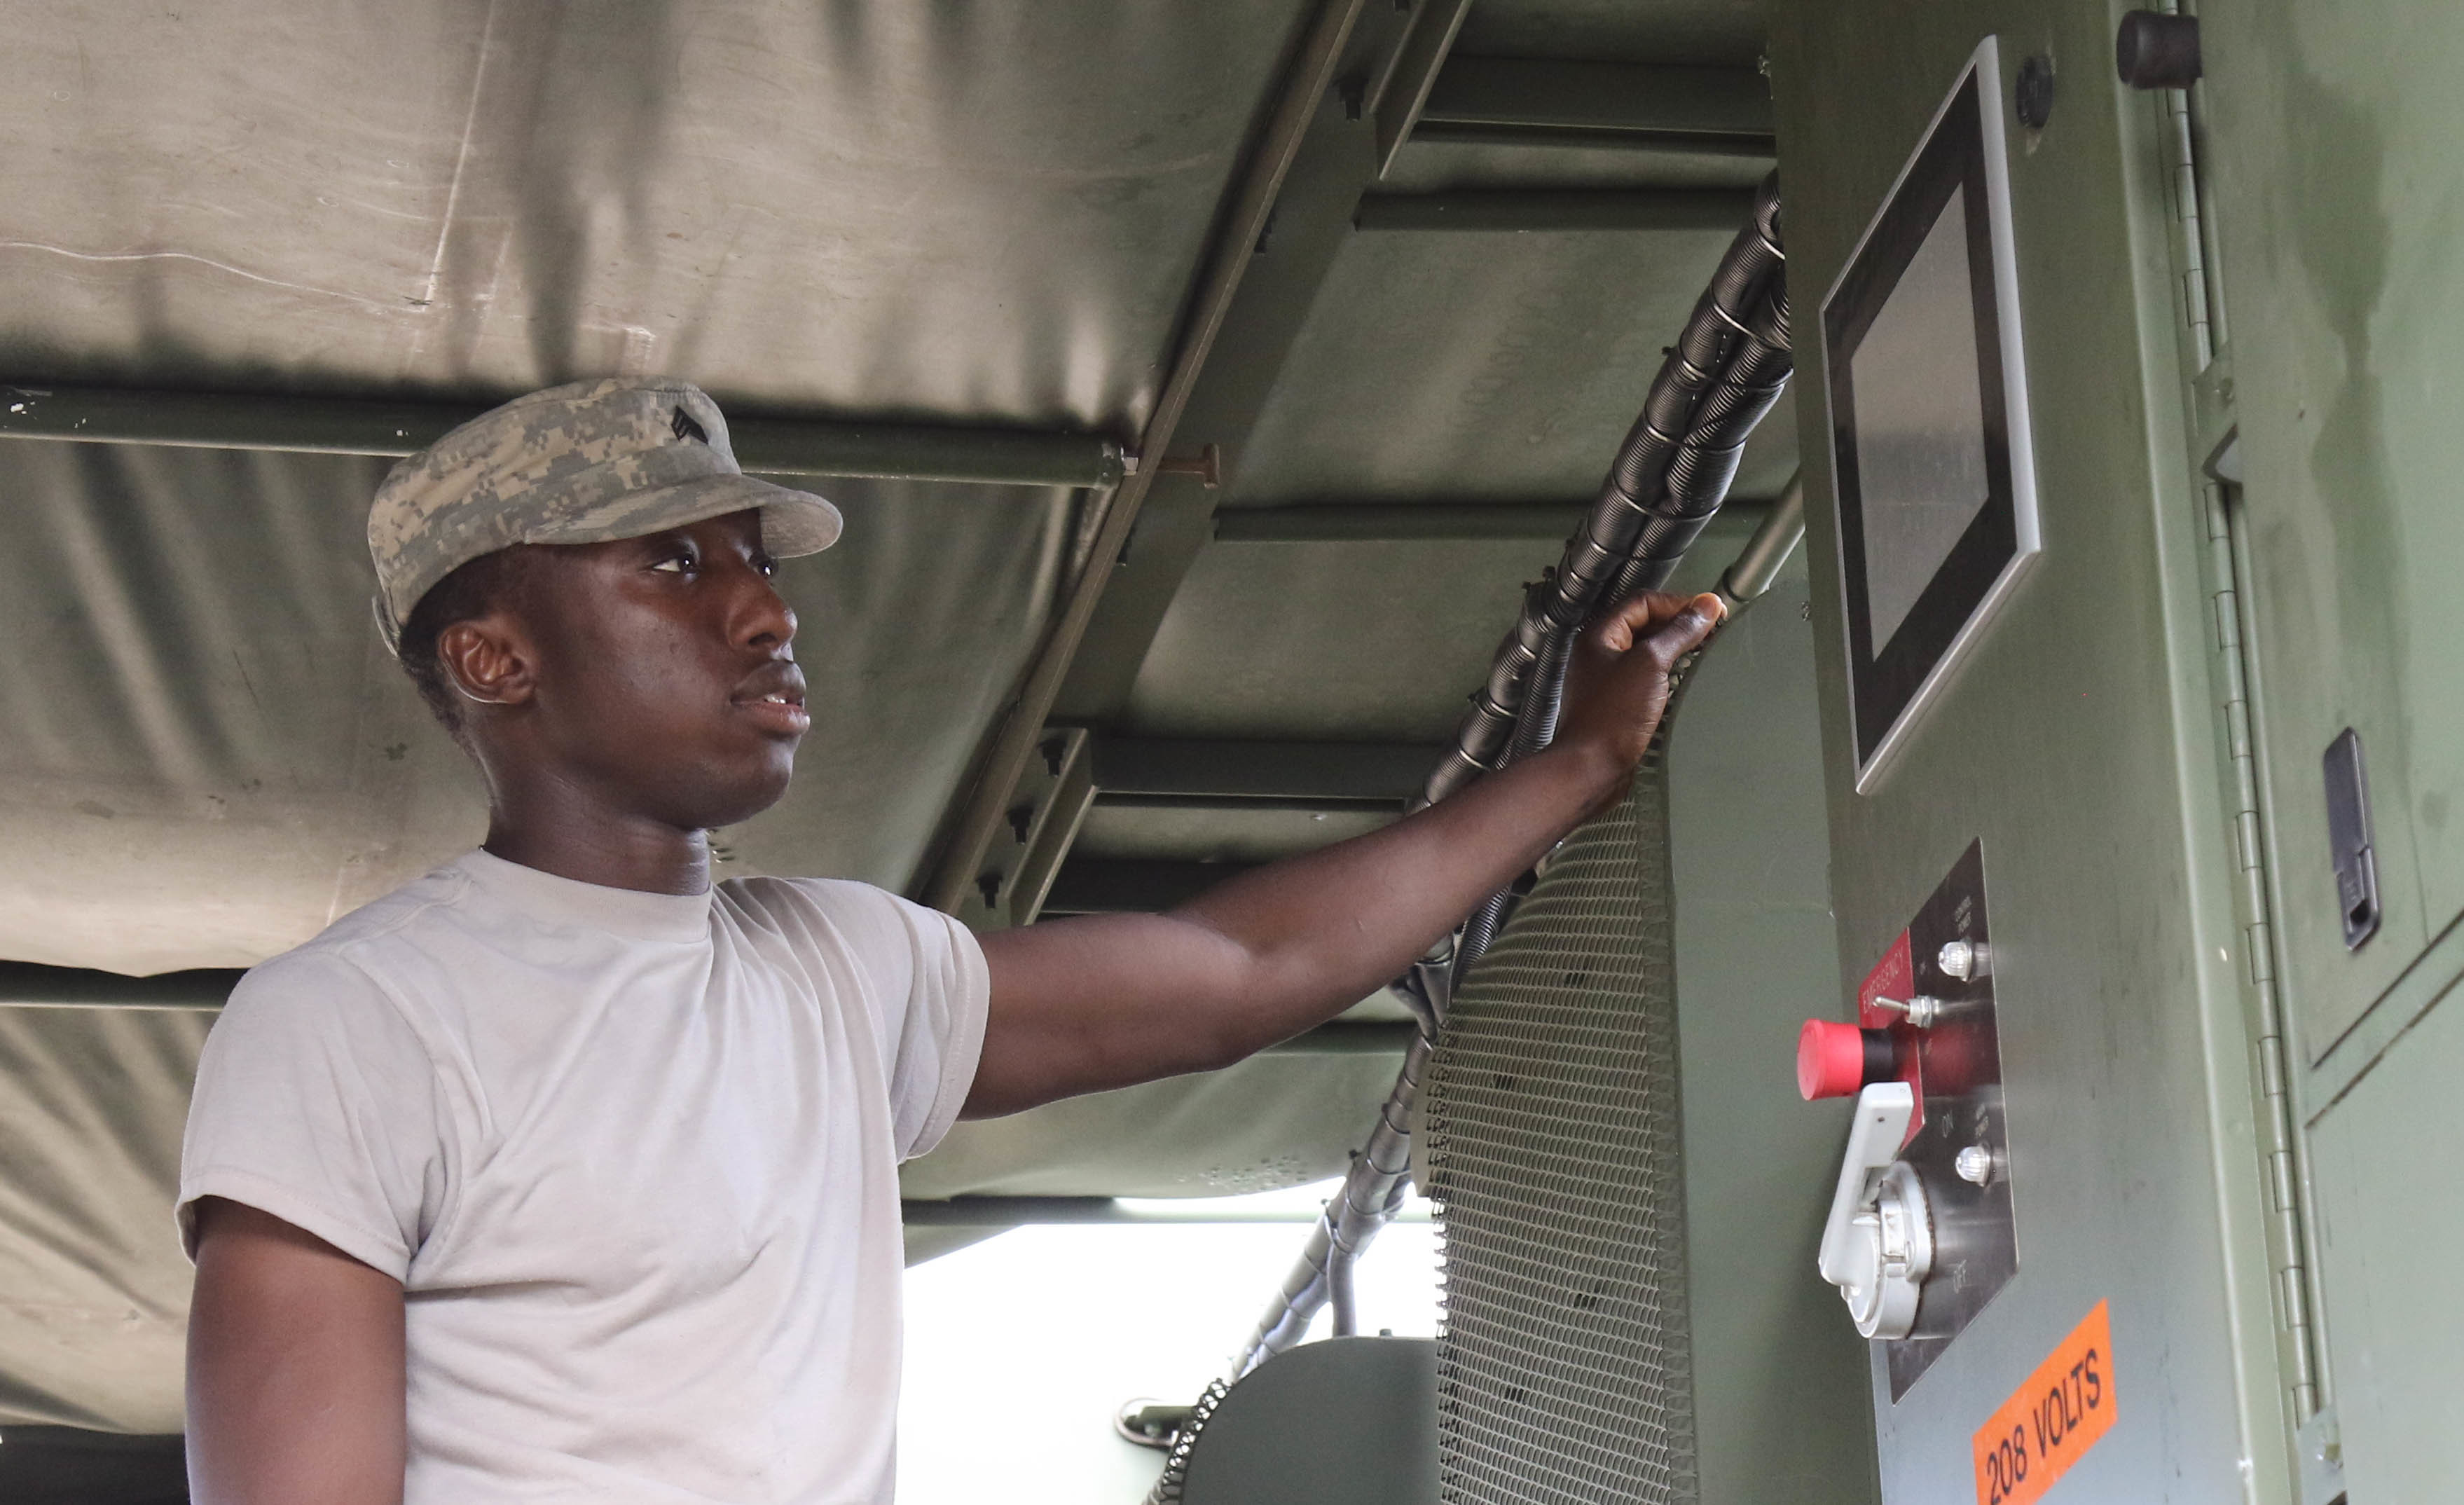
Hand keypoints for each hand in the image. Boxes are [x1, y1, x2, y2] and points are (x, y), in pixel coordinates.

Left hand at [1550, 590, 1728, 801]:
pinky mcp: (1617, 703)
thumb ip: (1679, 632)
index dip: (1678, 603)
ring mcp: (1607, 679)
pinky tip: (1687, 679)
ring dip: (1675, 648)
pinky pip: (1646, 676)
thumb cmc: (1616, 712)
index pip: (1642, 602)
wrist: (1591, 767)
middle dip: (1679, 624)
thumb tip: (1708, 604)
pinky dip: (1668, 672)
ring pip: (1646, 651)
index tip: (1711, 612)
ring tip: (1706, 652)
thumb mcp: (1650, 664)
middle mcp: (1600, 652)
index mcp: (1600, 635)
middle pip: (1644, 624)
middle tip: (1713, 631)